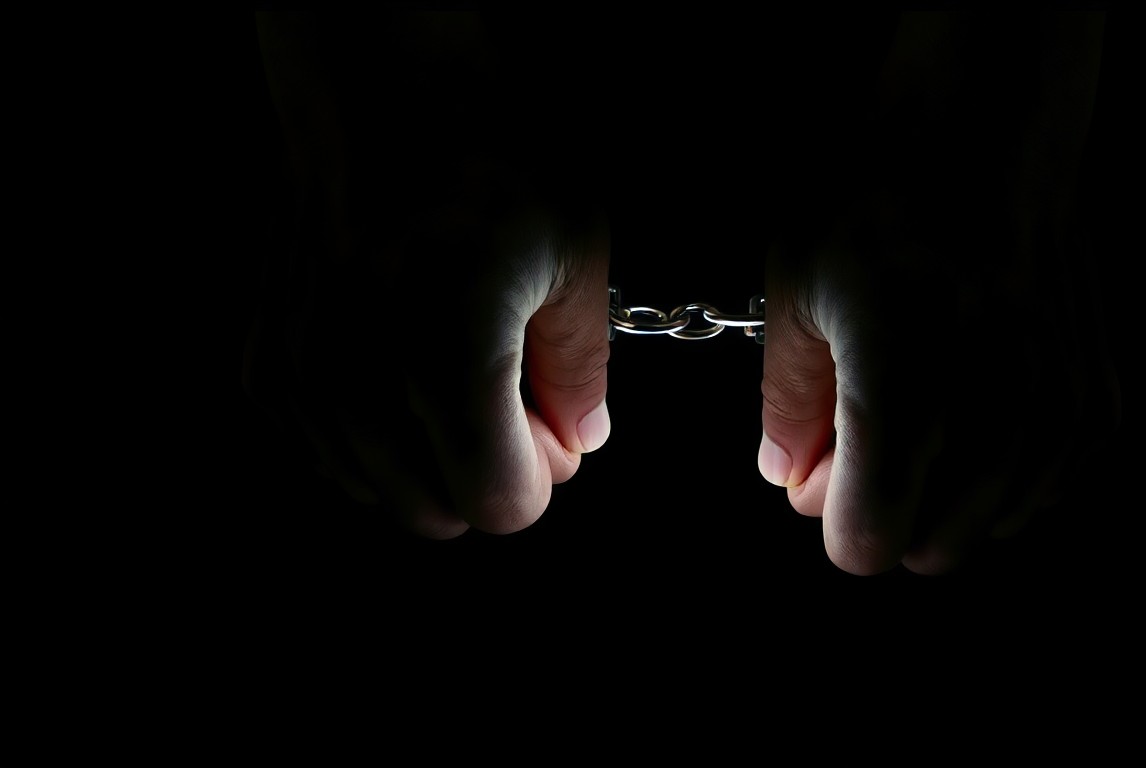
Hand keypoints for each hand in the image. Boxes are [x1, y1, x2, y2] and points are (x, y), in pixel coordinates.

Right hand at [243, 13, 611, 537]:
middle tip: (511, 402)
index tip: (549, 423)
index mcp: (443, 352)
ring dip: (429, 459)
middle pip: (436, 512)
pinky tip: (404, 378)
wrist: (377, 87)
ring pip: (379, 491)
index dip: (540, 474)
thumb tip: (577, 441)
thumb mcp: (574, 253)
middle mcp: (357, 375)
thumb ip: (581, 372)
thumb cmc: (486, 149)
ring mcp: (301, 374)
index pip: (497, 503)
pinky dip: (373, 439)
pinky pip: (327, 456)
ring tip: (457, 378)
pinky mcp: (266, 364)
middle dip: (486, 472)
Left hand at [757, 201, 1121, 575]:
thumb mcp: (796, 291)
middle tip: (865, 437)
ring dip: (945, 495)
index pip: (870, 542)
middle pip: (932, 548)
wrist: (986, 131)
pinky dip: (1000, 475)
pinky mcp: (1097, 401)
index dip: (836, 520)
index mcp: (907, 389)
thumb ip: (789, 404)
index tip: (825, 470)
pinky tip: (970, 410)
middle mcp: (995, 412)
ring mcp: (1057, 410)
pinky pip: (1042, 491)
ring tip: (920, 409)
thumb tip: (791, 477)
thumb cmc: (875, 198)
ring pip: (990, 524)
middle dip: (889, 511)